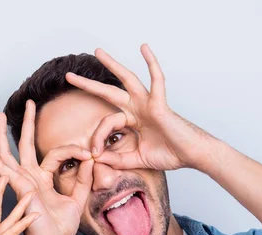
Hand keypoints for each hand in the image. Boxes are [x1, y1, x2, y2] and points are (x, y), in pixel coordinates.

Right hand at [0, 102, 93, 234]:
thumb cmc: (60, 230)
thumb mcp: (78, 200)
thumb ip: (84, 179)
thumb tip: (92, 158)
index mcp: (43, 180)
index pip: (56, 154)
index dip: (75, 151)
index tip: (91, 154)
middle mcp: (29, 179)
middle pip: (25, 145)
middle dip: (27, 123)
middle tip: (28, 102)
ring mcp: (21, 183)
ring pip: (9, 152)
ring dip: (4, 133)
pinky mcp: (17, 188)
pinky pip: (3, 167)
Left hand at [66, 44, 216, 171]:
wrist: (192, 156)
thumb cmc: (169, 155)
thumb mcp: (136, 160)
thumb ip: (117, 159)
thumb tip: (96, 158)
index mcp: (132, 121)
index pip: (106, 123)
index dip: (97, 138)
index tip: (95, 154)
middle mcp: (138, 108)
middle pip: (109, 92)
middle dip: (88, 85)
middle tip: (69, 76)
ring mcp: (148, 103)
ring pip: (127, 79)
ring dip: (112, 65)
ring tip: (97, 51)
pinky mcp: (160, 103)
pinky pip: (157, 80)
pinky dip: (151, 63)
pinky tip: (144, 47)